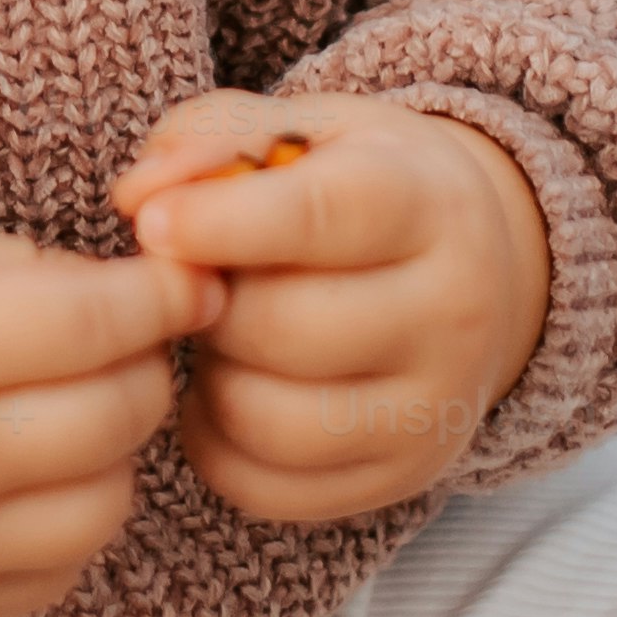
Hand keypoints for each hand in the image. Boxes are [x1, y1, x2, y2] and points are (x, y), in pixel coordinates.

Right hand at [0, 214, 223, 616]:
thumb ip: (29, 267)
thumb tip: (146, 290)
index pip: (102, 321)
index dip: (166, 297)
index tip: (191, 284)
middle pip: (120, 414)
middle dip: (142, 368)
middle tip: (118, 345)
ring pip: (107, 504)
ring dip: (109, 454)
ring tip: (65, 417)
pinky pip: (58, 572)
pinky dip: (62, 524)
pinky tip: (22, 481)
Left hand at [107, 92, 549, 526]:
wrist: (478, 268)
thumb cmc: (362, 186)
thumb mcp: (306, 130)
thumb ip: (213, 138)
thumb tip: (138, 198)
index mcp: (428, 203)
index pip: (320, 219)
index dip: (221, 224)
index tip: (149, 224)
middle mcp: (451, 312)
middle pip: (279, 327)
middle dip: (210, 302)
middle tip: (206, 279)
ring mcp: (433, 408)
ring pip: (266, 420)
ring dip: (212, 377)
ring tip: (228, 334)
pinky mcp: (401, 477)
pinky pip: (263, 487)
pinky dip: (218, 442)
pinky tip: (233, 389)